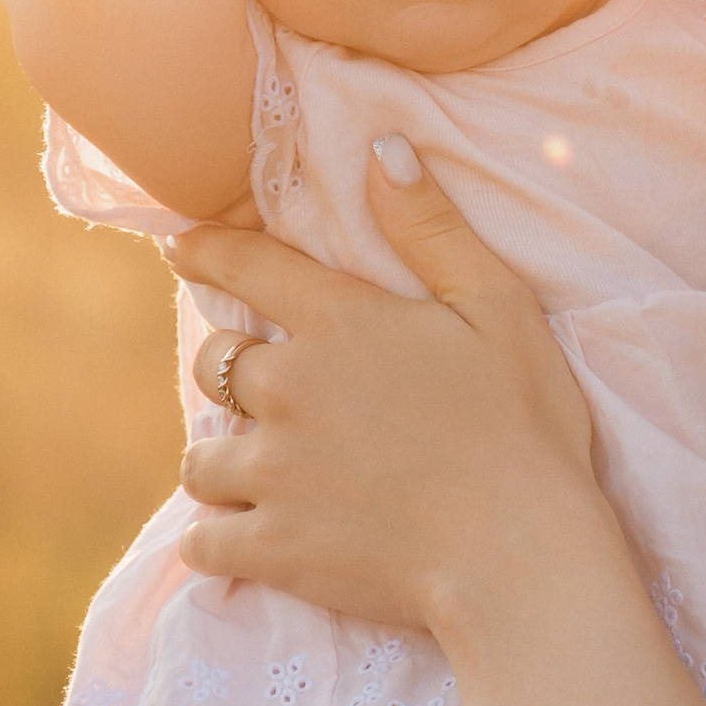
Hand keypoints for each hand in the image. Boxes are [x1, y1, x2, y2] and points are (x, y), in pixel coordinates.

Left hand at [167, 138, 615, 637]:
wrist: (521, 555)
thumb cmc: (525, 429)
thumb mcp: (499, 309)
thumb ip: (432, 229)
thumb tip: (382, 150)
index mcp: (339, 323)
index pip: (245, 266)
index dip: (204, 252)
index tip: (180, 250)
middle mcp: (288, 390)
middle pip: (213, 364)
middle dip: (233, 373)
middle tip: (271, 397)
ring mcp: (274, 472)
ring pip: (201, 459)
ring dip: (225, 463)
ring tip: (261, 476)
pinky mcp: (272, 548)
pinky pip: (203, 540)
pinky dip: (218, 541)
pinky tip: (248, 542)